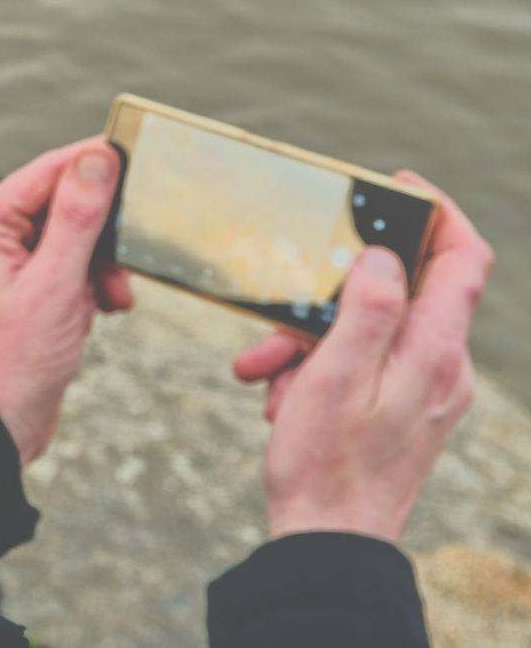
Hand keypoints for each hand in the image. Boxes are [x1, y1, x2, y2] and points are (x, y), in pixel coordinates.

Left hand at [0, 138, 131, 463]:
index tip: (139, 158)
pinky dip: (89, 284)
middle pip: (61, 203)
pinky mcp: (21, 286)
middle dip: (100, 234)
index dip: (94, 165)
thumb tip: (97, 156)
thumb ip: (78, 215)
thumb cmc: (16, 358)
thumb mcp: (57, 283)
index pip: (47, 171)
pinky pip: (66, 265)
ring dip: (99, 265)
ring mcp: (2, 261)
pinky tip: (98, 310)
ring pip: (70, 237)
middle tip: (124, 263)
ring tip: (110, 298)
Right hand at [233, 172, 493, 541]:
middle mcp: (443, 367)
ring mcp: (426, 391)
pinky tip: (278, 396)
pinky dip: (316, 369)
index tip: (398, 187)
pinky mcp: (404, 411)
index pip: (465, 259)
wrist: (328, 543)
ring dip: (311, 340)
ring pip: (370, 331)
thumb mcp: (335, 376)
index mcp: (435, 352)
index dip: (440, 213)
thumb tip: (385, 256)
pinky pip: (362, 365)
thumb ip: (369, 309)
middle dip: (333, 294)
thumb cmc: (326, 464)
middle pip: (401, 293)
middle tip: (283, 305)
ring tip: (265, 371)